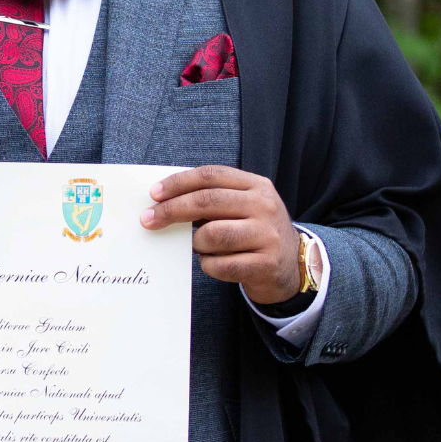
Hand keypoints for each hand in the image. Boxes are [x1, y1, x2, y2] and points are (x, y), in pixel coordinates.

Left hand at [141, 165, 300, 304]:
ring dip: (195, 243)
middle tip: (148, 220)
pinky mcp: (266, 264)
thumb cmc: (254, 232)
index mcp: (257, 185)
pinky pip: (220, 265)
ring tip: (197, 246)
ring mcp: (268, 236)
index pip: (211, 175)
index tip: (153, 194)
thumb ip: (212, 199)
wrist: (292, 266)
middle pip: (207, 201)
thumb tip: (163, 202)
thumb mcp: (243, 207)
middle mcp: (265, 206)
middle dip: (171, 210)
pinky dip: (208, 265)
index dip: (178, 183)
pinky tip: (213, 263)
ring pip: (212, 235)